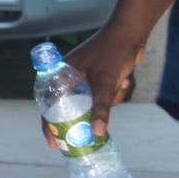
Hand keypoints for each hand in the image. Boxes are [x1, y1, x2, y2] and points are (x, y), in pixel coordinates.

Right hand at [47, 29, 144, 144]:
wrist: (130, 34)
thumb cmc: (112, 52)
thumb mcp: (105, 82)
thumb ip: (100, 108)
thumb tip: (97, 133)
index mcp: (60, 74)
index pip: (48, 104)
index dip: (48, 125)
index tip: (53, 144)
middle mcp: (68, 77)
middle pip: (71, 107)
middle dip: (86, 115)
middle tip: (92, 134)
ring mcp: (84, 78)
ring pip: (90, 103)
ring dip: (107, 101)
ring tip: (120, 86)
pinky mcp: (98, 78)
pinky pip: (102, 96)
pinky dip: (113, 94)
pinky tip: (124, 82)